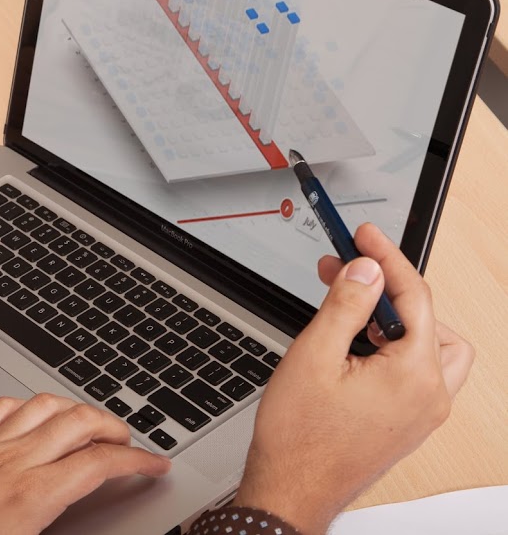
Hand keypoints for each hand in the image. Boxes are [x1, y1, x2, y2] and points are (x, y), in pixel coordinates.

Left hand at [0, 394, 170, 533]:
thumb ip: (61, 524)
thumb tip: (82, 512)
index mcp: (31, 497)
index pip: (99, 465)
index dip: (136, 462)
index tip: (154, 465)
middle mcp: (12, 462)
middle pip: (79, 423)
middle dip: (113, 428)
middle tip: (128, 443)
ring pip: (45, 406)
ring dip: (76, 410)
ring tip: (90, 423)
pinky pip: (4, 406)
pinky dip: (31, 406)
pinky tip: (36, 415)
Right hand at [233, 223, 473, 533]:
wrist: (291, 488)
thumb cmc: (299, 436)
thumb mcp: (314, 355)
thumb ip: (346, 306)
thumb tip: (368, 271)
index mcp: (413, 375)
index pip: (414, 297)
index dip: (385, 257)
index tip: (364, 235)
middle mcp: (430, 396)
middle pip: (433, 320)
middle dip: (393, 290)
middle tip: (351, 271)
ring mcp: (423, 414)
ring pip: (431, 347)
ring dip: (399, 321)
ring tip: (354, 310)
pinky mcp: (409, 423)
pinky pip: (417, 372)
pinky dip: (394, 347)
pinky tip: (356, 344)